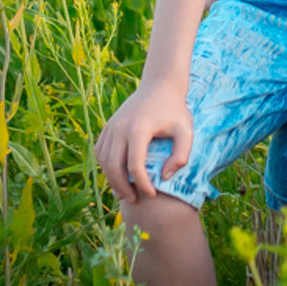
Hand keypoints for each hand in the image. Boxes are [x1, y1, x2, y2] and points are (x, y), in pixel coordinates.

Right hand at [93, 80, 192, 204]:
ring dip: (111, 179)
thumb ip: (181, 155)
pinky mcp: (108, 125)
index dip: (142, 185)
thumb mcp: (186, 131)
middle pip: (113, 166)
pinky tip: (117, 175)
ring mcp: (111, 126)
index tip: (152, 195)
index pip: (135, 166)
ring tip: (125, 192)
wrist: (160, 85)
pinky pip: (100, 150)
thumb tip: (164, 177)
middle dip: (122, 187)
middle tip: (134, 200)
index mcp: (138, 130)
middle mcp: (120, 128)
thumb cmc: (175, 110)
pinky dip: (106, 166)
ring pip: (103, 160)